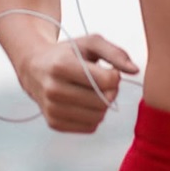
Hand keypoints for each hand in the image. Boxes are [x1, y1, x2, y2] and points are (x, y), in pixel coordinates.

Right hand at [19, 33, 138, 133]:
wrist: (35, 67)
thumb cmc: (68, 52)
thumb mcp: (91, 43)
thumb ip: (116, 53)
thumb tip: (135, 71)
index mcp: (62, 66)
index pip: (107, 81)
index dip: (115, 76)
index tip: (108, 70)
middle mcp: (53, 89)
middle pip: (104, 101)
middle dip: (111, 91)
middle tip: (103, 82)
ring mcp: (51, 109)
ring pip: (98, 117)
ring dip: (103, 105)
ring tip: (94, 91)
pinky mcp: (53, 123)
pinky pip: (90, 127)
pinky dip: (93, 116)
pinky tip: (85, 102)